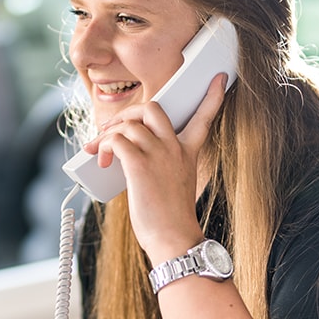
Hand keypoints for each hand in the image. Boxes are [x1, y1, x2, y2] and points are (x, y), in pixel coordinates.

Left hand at [85, 73, 228, 259]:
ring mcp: (158, 155)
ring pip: (128, 124)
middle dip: (127, 112)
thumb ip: (159, 165)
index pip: (204, 117)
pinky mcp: (140, 165)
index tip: (218, 79)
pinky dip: (104, 146)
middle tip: (112, 130)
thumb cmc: (170, 219)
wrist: (173, 239)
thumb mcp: (174, 185)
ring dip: (108, 134)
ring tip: (100, 152)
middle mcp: (175, 149)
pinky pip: (117, 140)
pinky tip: (103, 160)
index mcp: (187, 153)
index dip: (212, 96)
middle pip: (152, 108)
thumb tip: (125, 157)